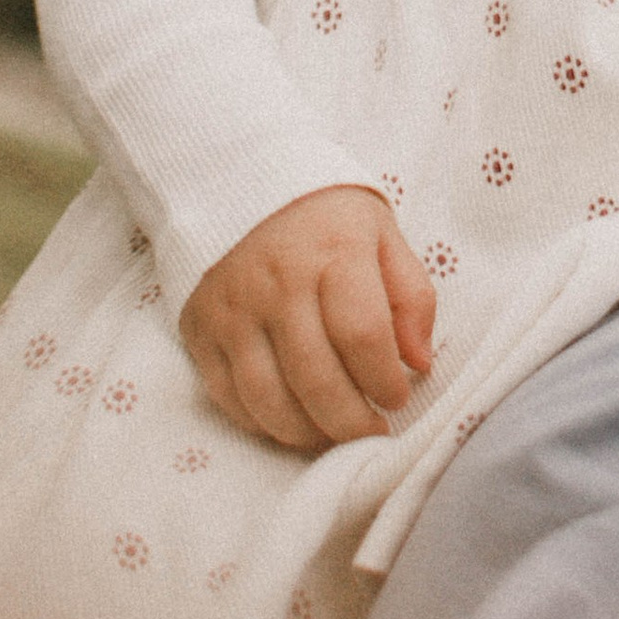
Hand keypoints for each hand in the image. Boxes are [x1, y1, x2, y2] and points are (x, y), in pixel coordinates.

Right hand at [180, 187, 436, 450]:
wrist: (239, 183)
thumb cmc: (327, 220)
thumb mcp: (384, 237)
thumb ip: (412, 298)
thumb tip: (419, 364)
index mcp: (333, 252)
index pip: (363, 334)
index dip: (385, 381)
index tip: (398, 398)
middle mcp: (277, 283)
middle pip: (315, 377)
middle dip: (351, 423)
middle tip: (371, 433)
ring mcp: (233, 308)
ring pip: (268, 397)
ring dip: (307, 433)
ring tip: (333, 436)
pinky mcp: (200, 327)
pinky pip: (227, 396)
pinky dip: (261, 423)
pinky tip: (291, 423)